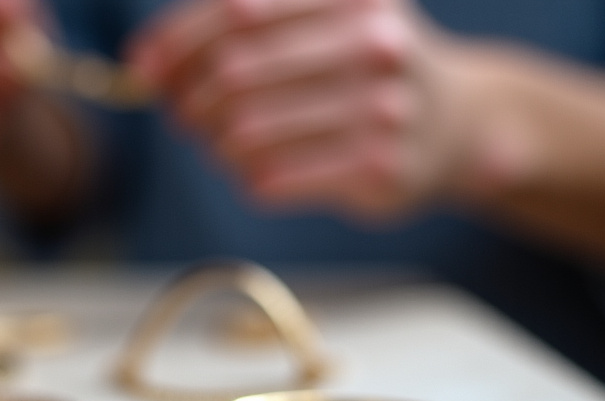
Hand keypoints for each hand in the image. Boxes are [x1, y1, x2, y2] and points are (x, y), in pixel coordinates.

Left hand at [128, 0, 479, 218]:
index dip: (178, 41)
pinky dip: (249, 177)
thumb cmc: (366, 66)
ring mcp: (383, 110)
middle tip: (182, 114)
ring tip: (221, 143)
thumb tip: (146, 63)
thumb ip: (239, 28)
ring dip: (216, 142)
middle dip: (191, 97)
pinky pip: (278, 178)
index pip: (237, 10)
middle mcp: (374, 44)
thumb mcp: (323, 19)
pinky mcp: (381, 170)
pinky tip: (255, 171)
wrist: (460, 121)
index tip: (144, 68)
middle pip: (237, 71)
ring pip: (249, 132)